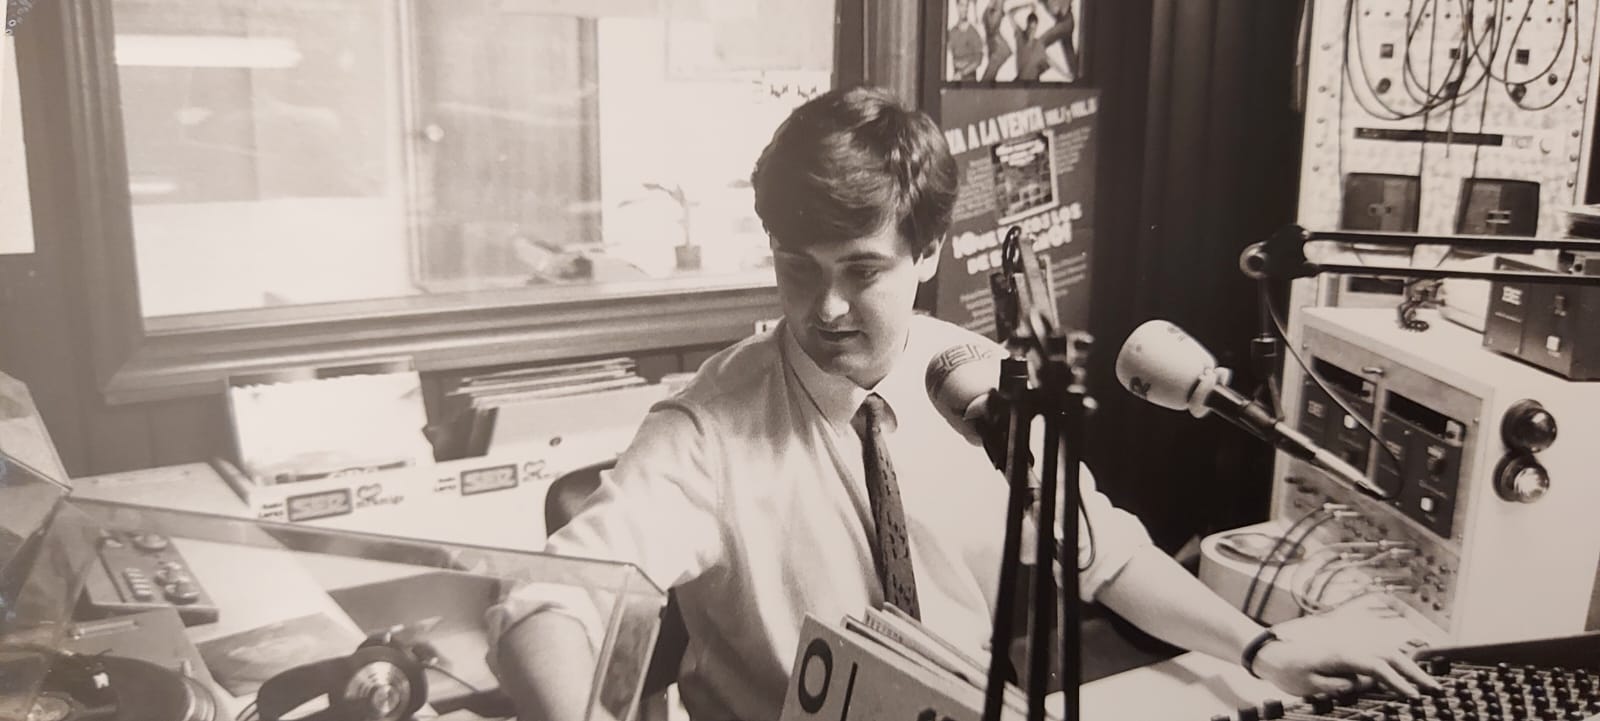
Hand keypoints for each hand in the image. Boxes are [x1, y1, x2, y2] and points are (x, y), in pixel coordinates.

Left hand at [1249, 598, 1442, 697]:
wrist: (1274, 655)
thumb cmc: (1290, 671)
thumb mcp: (1309, 684)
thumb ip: (1335, 684)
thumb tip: (1361, 685)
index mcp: (1341, 655)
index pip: (1376, 667)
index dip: (1396, 681)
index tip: (1413, 696)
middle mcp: (1351, 646)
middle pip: (1389, 656)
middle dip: (1414, 673)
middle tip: (1436, 690)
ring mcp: (1353, 645)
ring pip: (1389, 651)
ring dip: (1411, 665)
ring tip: (1431, 682)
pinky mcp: (1353, 650)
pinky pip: (1381, 651)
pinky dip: (1400, 657)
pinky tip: (1414, 663)